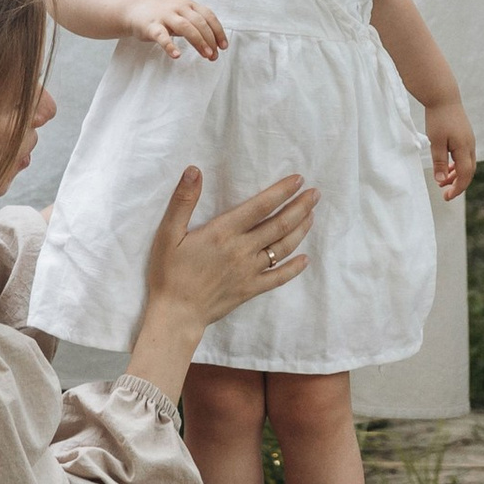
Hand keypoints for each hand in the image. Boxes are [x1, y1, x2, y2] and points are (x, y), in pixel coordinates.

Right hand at [127, 0, 225, 61]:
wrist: (134, 9)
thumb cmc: (163, 15)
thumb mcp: (182, 14)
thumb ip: (196, 25)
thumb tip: (213, 45)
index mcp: (188, 4)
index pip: (208, 16)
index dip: (218, 31)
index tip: (223, 47)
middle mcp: (179, 7)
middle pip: (199, 22)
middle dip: (210, 39)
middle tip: (214, 55)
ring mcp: (165, 15)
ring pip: (185, 27)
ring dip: (198, 41)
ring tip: (206, 55)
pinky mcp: (151, 25)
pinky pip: (162, 36)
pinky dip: (170, 46)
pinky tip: (177, 55)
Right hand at [141, 169, 315, 332]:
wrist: (176, 313)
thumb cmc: (169, 272)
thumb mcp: (168, 233)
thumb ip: (183, 201)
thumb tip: (194, 170)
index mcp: (224, 232)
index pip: (260, 206)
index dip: (281, 192)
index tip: (298, 180)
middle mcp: (242, 249)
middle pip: (279, 225)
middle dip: (299, 207)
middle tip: (315, 194)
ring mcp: (249, 271)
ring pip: (282, 248)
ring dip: (300, 230)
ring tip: (312, 216)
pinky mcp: (250, 289)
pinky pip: (278, 278)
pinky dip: (294, 268)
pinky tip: (305, 259)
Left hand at [427, 95, 476, 200]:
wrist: (443, 96)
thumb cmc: (438, 118)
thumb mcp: (435, 142)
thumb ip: (439, 162)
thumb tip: (441, 181)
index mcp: (464, 148)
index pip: (465, 175)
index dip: (457, 188)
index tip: (447, 197)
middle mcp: (470, 146)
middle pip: (468, 171)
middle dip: (458, 184)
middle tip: (445, 193)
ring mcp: (469, 140)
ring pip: (466, 164)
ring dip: (456, 174)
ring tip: (442, 182)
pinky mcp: (465, 136)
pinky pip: (464, 155)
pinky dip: (456, 164)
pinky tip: (446, 167)